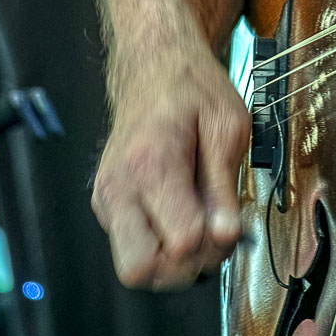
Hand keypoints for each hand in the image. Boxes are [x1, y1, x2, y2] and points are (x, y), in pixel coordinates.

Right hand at [92, 42, 248, 288]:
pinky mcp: (106, 205)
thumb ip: (225, 186)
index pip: (180, 242)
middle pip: (139, 269)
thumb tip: (226, 236)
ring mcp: (107, 198)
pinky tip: (180, 215)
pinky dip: (158, 245)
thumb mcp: (227, 126)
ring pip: (132, 267)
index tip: (230, 223)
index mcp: (152, 164)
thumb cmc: (191, 89)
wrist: (153, 66)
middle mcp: (119, 187)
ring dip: (170, 262)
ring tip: (197, 225)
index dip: (214, 244)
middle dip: (181, 266)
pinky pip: (131, 247)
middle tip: (208, 237)